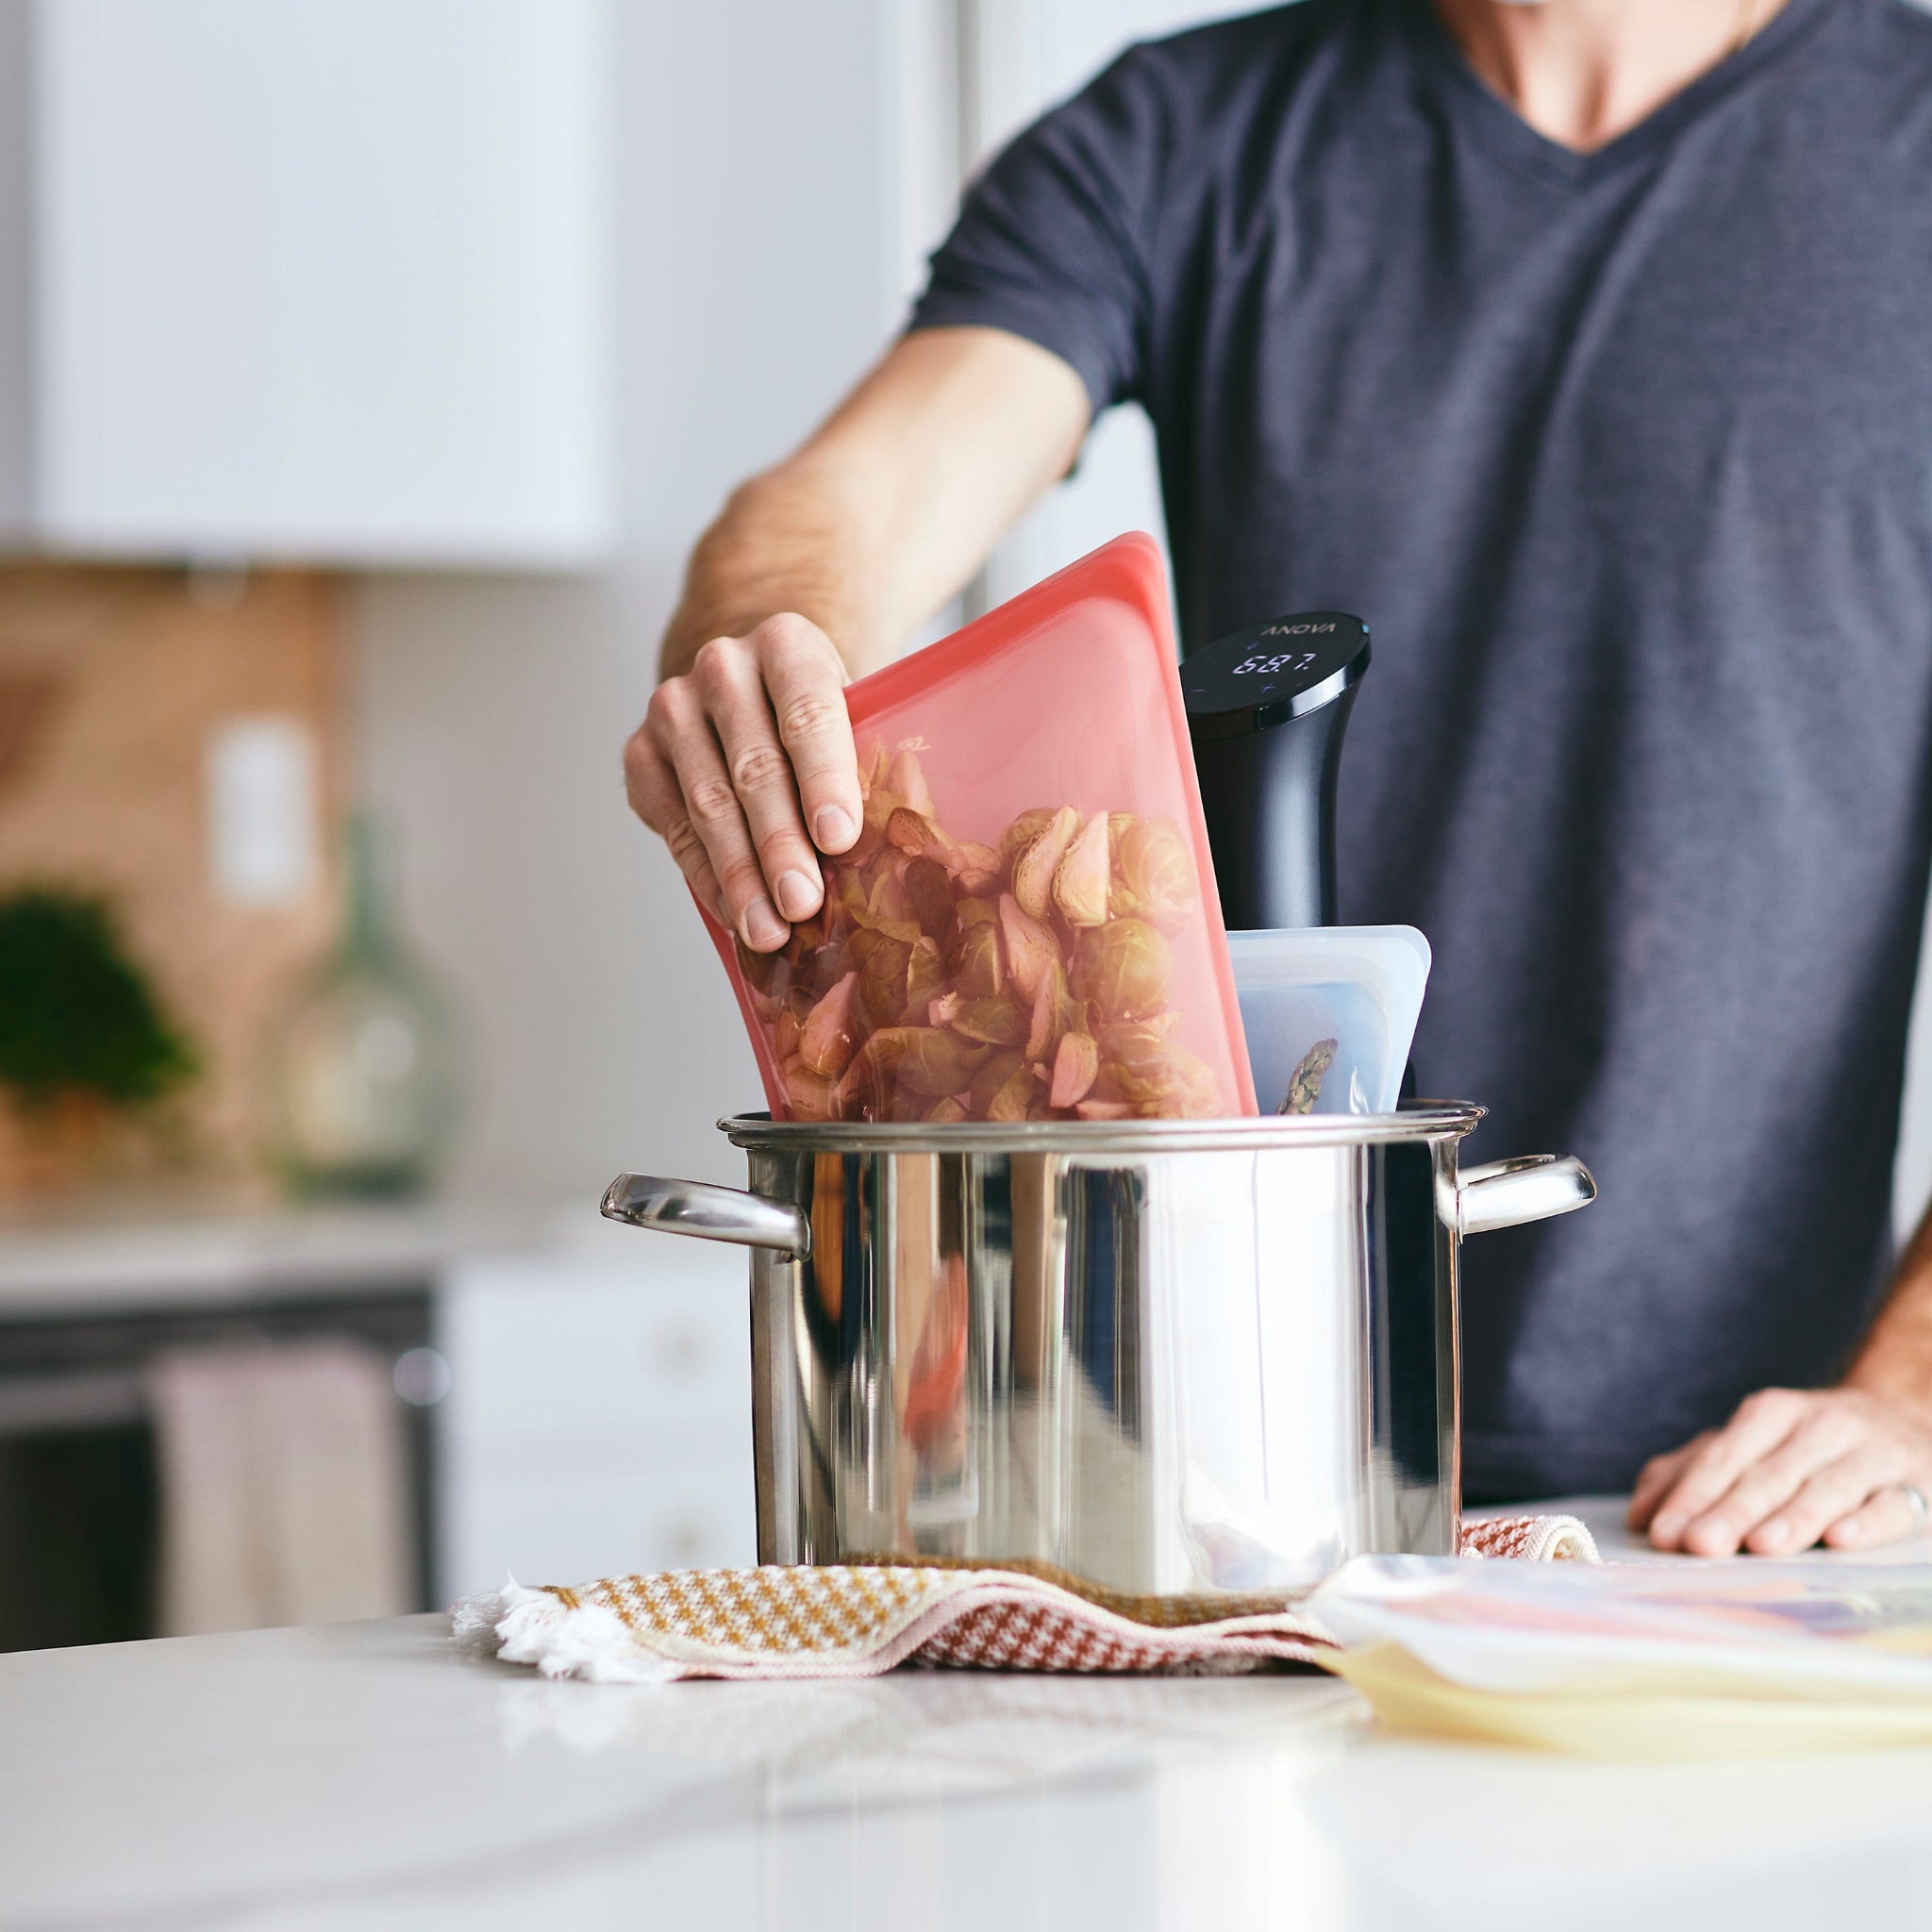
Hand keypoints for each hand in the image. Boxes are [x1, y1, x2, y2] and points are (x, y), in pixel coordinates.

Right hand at [625, 614, 861, 950]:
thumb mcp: (854, 714)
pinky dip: (706, 876)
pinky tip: (735, 912)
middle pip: (754, 767)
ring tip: (769, 929)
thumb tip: (887, 858)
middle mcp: (722, 666)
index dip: (823, 780)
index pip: (807, 713)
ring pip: (708, 803)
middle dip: (780, 844)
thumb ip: (866, 765)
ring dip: (740, 874)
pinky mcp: (640, 751)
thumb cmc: (818, 715)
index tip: (838, 841)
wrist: (750, 684)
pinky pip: (673, 825)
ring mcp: (672, 707)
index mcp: (786, 644)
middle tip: (803, 904)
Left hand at [1627, 1386, 1931, 1554]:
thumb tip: (1642, 1515)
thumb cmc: (1806, 1446)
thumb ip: (1692, 1473)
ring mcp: (1872, 1452)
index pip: (1724, 1456)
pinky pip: (1892, 1505)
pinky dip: (1867, 1522)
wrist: (1905, 1420)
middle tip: (1700, 1545)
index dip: (1692, 1495)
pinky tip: (1841, 1540)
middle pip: (1769, 1474)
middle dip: (1731, 1510)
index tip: (1665, 1533)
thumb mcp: (1749, 1446)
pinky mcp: (1917, 1484)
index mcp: (1771, 1413)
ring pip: (1828, 1487)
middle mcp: (1821, 1425)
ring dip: (1793, 1517)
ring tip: (1760, 1546)